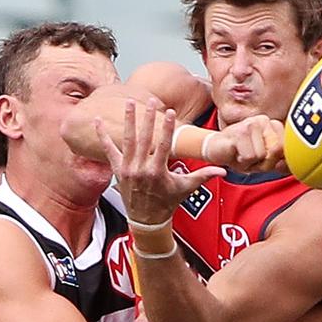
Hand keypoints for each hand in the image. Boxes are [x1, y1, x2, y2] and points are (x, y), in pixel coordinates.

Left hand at [94, 98, 226, 223]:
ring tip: (129, 102)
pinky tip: (97, 120)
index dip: (166, 128)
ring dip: (129, 120)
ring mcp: (127, 169)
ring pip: (127, 140)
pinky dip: (102, 135)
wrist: (147, 219)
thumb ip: (203, 176)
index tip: (169, 112)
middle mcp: (141, 169)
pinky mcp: (118, 169)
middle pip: (144, 139)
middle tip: (150, 101)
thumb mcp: (185, 189)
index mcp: (157, 172)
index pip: (163, 145)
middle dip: (147, 118)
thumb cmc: (167, 202)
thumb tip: (224, 171)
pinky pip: (108, 149)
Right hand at [206, 116, 285, 173]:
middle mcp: (264, 120)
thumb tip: (284, 159)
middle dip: (263, 161)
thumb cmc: (240, 155)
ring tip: (241, 153)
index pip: (286, 149)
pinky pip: (250, 156)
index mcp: (273, 125)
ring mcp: (252, 123)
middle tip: (249, 155)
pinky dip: (242, 161)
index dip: (273, 160)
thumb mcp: (264, 162)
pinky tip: (235, 152)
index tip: (259, 155)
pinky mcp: (241, 131)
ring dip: (251, 162)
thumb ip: (280, 162)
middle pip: (277, 152)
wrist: (215, 149)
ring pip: (263, 155)